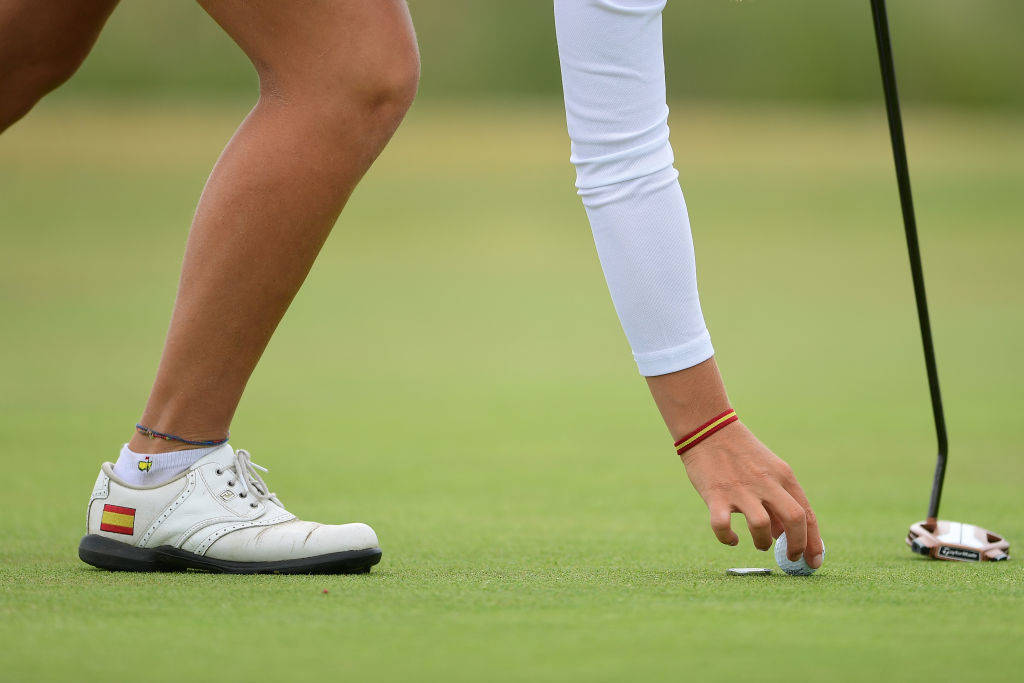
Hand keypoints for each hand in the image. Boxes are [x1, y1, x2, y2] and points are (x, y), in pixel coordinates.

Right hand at [680, 420, 822, 566]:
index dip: (813, 542)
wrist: (708, 428)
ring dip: (763, 542)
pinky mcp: (715, 495)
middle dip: (797, 545)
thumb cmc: (740, 454)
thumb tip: (784, 535)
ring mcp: (740, 489)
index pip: (807, 514)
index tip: (813, 562)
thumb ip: (778, 501)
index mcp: (783, 476)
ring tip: (759, 543)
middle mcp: (766, 482)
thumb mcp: (768, 471)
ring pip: (762, 526)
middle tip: (790, 559)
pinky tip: (732, 539)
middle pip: (794, 519)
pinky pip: (723, 527)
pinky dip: (728, 539)